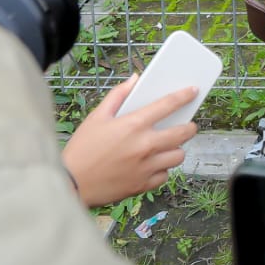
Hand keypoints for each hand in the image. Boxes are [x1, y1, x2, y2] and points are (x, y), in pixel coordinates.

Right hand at [61, 75, 198, 206]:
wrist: (71, 184)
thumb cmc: (82, 149)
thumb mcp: (96, 117)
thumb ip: (117, 96)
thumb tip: (134, 80)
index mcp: (134, 125)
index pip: (169, 105)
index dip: (185, 96)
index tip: (193, 91)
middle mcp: (145, 145)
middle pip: (183, 133)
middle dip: (189, 127)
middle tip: (187, 125)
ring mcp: (146, 167)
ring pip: (178, 155)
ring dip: (176, 149)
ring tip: (168, 146)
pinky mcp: (143, 185)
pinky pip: (165, 175)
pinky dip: (162, 169)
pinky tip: (153, 164)